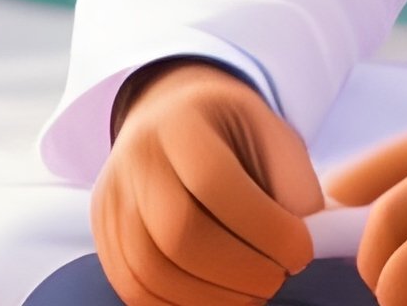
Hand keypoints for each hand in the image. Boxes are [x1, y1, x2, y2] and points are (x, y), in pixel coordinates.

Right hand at [91, 59, 323, 304]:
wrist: (169, 119)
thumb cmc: (229, 134)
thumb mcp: (269, 131)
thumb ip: (293, 179)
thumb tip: (302, 232)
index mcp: (179, 122)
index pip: (214, 182)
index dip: (266, 229)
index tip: (301, 250)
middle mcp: (135, 156)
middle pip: (178, 234)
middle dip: (242, 272)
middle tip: (277, 277)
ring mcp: (113, 197)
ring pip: (153, 271)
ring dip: (215, 300)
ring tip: (252, 290)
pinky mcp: (105, 234)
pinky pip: (136, 289)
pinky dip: (182, 305)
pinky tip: (218, 295)